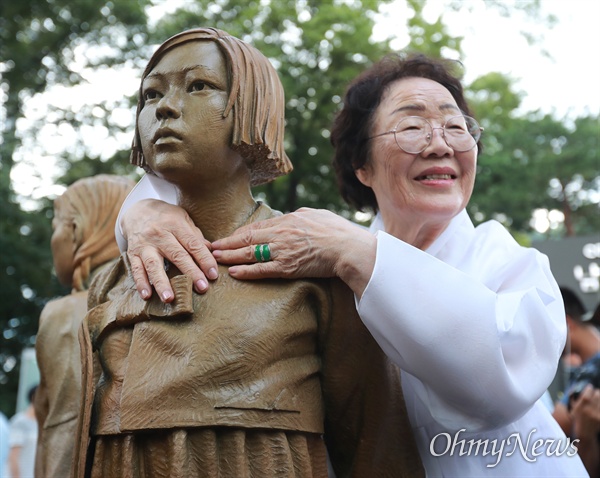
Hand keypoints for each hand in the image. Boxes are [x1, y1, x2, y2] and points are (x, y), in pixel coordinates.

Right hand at [122, 199, 217, 300]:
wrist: (137, 210)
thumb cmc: (167, 217)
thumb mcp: (183, 218)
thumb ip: (196, 236)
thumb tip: (212, 251)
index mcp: (175, 224)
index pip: (193, 244)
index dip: (204, 259)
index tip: (213, 275)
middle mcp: (159, 234)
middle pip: (177, 255)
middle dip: (191, 273)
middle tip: (202, 288)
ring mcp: (144, 244)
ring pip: (153, 264)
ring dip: (161, 282)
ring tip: (169, 298)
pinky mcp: (133, 253)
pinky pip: (136, 269)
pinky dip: (141, 283)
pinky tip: (147, 296)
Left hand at [211, 208, 376, 296]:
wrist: (348, 248)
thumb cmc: (336, 230)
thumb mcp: (315, 215)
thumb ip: (298, 217)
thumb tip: (290, 218)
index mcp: (287, 220)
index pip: (256, 227)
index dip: (237, 233)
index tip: (226, 237)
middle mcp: (280, 234)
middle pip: (247, 239)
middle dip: (226, 243)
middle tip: (209, 247)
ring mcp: (282, 251)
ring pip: (250, 254)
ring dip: (230, 256)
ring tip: (215, 258)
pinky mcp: (288, 268)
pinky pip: (262, 270)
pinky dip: (246, 271)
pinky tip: (234, 272)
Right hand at [571, 384, 599, 437]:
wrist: (585, 433)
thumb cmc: (578, 419)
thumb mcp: (574, 408)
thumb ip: (576, 397)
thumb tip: (579, 388)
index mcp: (581, 406)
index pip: (588, 392)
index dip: (589, 388)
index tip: (589, 387)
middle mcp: (590, 410)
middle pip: (598, 394)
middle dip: (596, 392)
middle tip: (594, 393)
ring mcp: (598, 414)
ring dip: (599, 398)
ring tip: (597, 400)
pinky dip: (599, 405)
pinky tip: (597, 406)